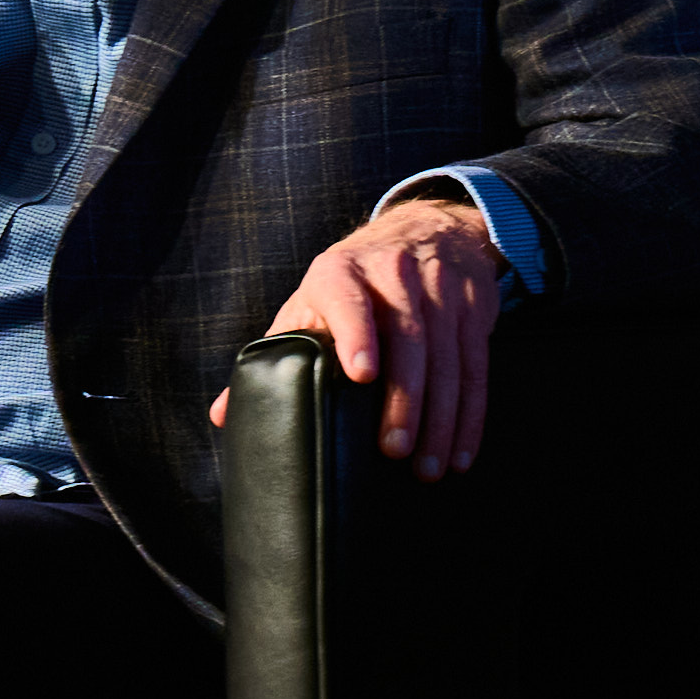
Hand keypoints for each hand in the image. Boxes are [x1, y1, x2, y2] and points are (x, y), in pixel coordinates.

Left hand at [216, 191, 506, 479]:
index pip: (350, 300)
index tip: (361, 376)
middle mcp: (394, 274)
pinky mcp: (475, 310)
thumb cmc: (354, 281)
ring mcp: (440, 290)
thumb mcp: (311, 302)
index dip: (356, 334)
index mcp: (341, 272)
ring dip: (441, 419)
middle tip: (394, 450)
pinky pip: (476, 368)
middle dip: (405, 398)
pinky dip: (470, 416)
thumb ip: (275, 352)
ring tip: (428, 468)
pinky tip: (459, 453)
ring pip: (447, 359)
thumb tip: (222, 415)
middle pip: (408, 338)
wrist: (428, 230)